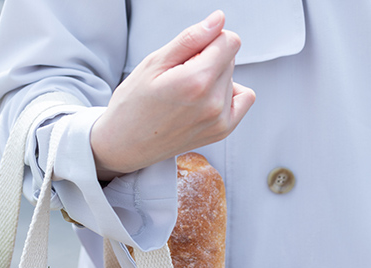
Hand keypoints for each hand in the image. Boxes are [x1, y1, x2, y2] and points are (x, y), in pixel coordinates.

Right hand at [91, 10, 255, 179]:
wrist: (126, 144)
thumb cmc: (134, 103)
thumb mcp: (154, 63)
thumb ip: (190, 39)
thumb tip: (219, 20)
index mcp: (196, 82)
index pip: (229, 41)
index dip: (207, 41)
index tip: (186, 55)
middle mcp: (213, 103)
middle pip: (230, 59)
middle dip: (208, 59)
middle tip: (179, 77)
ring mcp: (220, 120)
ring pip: (232, 77)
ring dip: (214, 78)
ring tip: (185, 94)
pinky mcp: (223, 131)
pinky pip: (244, 98)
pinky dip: (230, 93)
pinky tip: (207, 99)